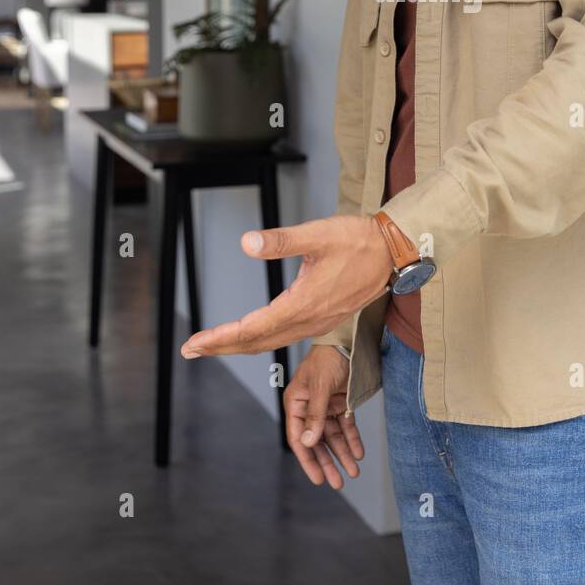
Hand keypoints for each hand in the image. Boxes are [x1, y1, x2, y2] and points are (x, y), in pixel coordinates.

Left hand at [179, 214, 392, 359]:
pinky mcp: (323, 318)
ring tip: (213, 344)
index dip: (220, 337)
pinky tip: (251, 334)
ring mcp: (317, 323)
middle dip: (221, 346)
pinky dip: (261, 339)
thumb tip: (247, 243)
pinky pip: (285, 337)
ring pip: (271, 342)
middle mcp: (309, 320)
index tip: (195, 343)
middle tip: (192, 350)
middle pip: (257, 343)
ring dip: (239, 345)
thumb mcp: (318, 234)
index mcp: (303, 304)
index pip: (252, 329)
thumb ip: (281, 240)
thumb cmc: (357, 240)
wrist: (392, 252)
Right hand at [285, 346, 363, 487]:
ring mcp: (325, 406)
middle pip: (317, 441)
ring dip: (342, 454)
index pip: (298, 437)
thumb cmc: (327, 357)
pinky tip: (358, 453)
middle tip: (337, 483)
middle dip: (328, 462)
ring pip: (333, 436)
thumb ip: (314, 415)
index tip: (318, 478)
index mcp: (296, 403)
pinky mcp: (340, 402)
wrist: (348, 339)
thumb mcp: (319, 386)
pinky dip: (352, 439)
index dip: (308, 460)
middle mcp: (309, 407)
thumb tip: (308, 442)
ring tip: (353, 472)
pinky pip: (346, 426)